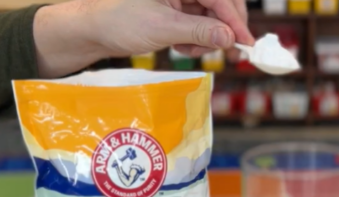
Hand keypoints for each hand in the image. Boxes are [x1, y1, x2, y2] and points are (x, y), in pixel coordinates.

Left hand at [33, 0, 253, 77]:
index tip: (245, 41)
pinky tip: (182, 48)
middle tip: (230, 50)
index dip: (234, 19)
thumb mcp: (162, 28)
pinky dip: (196, 40)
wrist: (93, 32)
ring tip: (190, 51)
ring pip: (211, 17)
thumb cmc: (119, 22)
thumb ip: (198, 31)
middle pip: (219, 4)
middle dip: (223, 28)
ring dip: (207, 37)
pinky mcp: (176, 12)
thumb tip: (228, 37)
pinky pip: (199, 25)